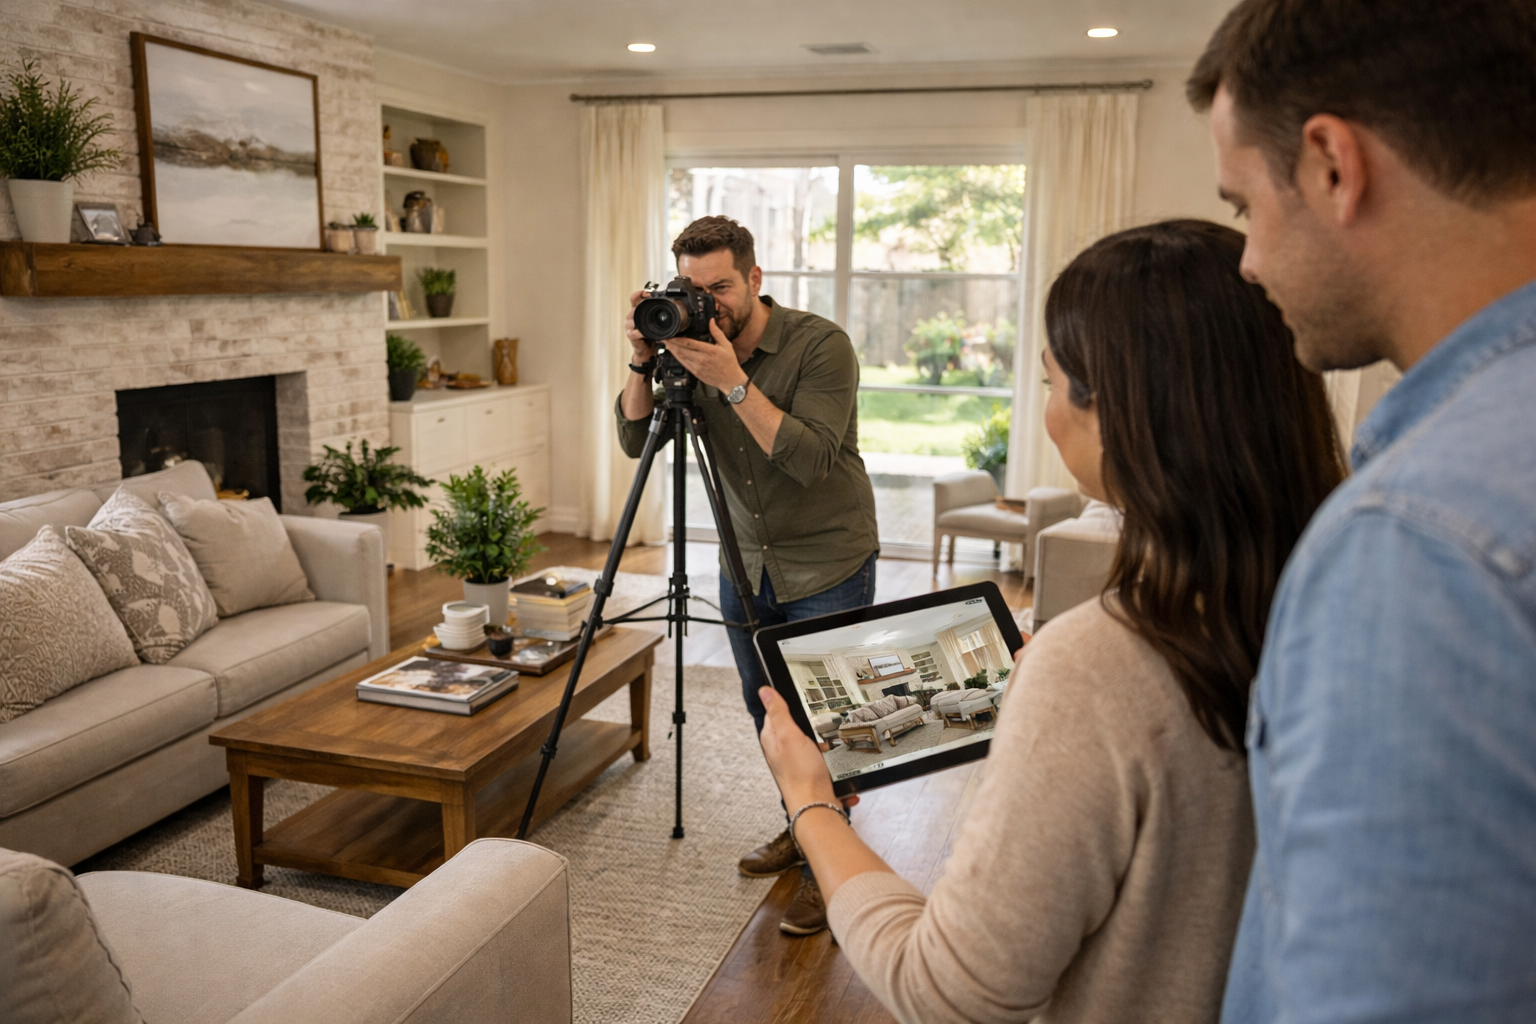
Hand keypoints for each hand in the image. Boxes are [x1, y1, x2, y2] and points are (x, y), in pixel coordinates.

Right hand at [625, 289, 656, 362]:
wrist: (647, 350)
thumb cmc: (651, 334)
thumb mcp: (656, 321)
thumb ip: (659, 313)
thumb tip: (674, 304)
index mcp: (637, 311)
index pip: (634, 298)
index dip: (640, 294)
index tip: (648, 293)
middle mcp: (631, 317)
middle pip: (633, 308)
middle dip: (642, 307)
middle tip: (650, 308)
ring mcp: (629, 326)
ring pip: (632, 319)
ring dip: (640, 320)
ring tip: (648, 321)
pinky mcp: (631, 335)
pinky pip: (633, 332)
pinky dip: (640, 333)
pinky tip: (644, 334)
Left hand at [662, 317, 749, 392]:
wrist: (730, 381)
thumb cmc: (729, 363)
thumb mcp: (726, 345)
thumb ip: (717, 332)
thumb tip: (711, 321)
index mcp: (708, 351)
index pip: (688, 343)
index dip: (677, 339)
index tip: (670, 334)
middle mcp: (701, 359)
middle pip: (681, 350)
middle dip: (671, 343)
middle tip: (664, 338)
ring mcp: (697, 367)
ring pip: (680, 357)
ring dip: (672, 350)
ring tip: (666, 344)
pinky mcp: (695, 373)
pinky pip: (683, 364)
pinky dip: (677, 357)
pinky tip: (674, 353)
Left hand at [758, 686, 857, 811]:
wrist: (817, 807)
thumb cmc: (801, 774)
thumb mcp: (789, 735)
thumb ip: (778, 712)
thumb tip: (764, 691)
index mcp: (772, 738)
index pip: (776, 712)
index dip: (789, 704)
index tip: (803, 700)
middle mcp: (782, 751)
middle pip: (798, 727)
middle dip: (813, 726)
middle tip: (820, 728)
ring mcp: (798, 763)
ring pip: (815, 744)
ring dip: (826, 745)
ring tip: (829, 748)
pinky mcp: (812, 774)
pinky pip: (826, 762)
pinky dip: (833, 763)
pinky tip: (834, 765)